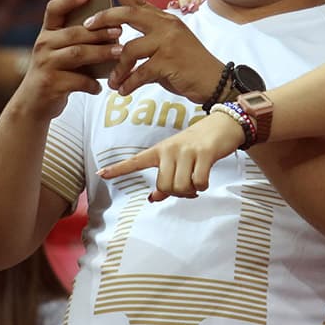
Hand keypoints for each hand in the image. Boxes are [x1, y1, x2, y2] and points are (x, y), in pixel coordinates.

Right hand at [13, 0, 122, 120]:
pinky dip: (92, 83)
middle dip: (98, 31)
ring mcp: (44, 64)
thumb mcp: (61, 53)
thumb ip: (78, 41)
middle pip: (73, 33)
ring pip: (77, 54)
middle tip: (119, 31)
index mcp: (47, 33)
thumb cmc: (56, 74)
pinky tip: (100, 86)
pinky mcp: (49, 84)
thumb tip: (112, 30)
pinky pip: (77, 80)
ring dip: (101, 53)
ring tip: (119, 52)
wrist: (32, 104)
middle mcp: (42, 45)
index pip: (54, 9)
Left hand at [86, 0, 224, 101]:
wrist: (215, 81)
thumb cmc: (190, 66)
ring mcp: (168, 43)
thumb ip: (149, 42)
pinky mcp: (169, 62)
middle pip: (129, 15)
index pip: (140, 3)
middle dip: (105, 18)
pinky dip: (128, 83)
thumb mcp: (170, 47)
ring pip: (129, 49)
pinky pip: (139, 72)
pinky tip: (123, 90)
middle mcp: (167, 26)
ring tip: (113, 81)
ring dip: (117, 68)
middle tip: (87, 26)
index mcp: (166, 21)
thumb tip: (122, 49)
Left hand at [98, 111, 246, 199]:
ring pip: (180, 186)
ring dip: (191, 191)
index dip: (118, 169)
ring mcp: (186, 151)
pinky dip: (202, 186)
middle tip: (187, 189)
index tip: (101, 174)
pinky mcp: (204, 154)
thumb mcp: (179, 160)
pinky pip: (198, 182)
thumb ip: (165, 179)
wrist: (223, 125)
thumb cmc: (198, 145)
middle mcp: (169, 149)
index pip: (136, 161)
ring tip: (196, 184)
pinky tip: (205, 179)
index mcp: (160, 150)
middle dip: (177, 193)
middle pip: (164, 185)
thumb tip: (153, 199)